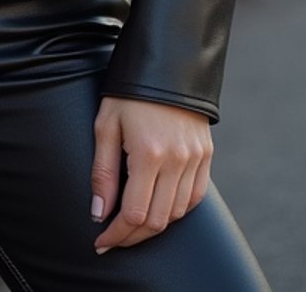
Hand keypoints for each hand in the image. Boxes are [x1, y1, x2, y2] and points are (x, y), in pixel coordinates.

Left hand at [89, 96, 211, 252]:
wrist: (166, 63)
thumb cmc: (129, 92)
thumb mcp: (106, 125)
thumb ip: (103, 172)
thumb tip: (99, 213)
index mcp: (149, 153)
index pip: (135, 214)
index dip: (117, 234)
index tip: (101, 243)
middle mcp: (177, 160)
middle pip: (158, 221)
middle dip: (132, 237)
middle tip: (114, 239)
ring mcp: (195, 158)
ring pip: (177, 213)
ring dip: (154, 226)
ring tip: (132, 226)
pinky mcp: (206, 154)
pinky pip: (195, 197)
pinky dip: (177, 210)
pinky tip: (159, 208)